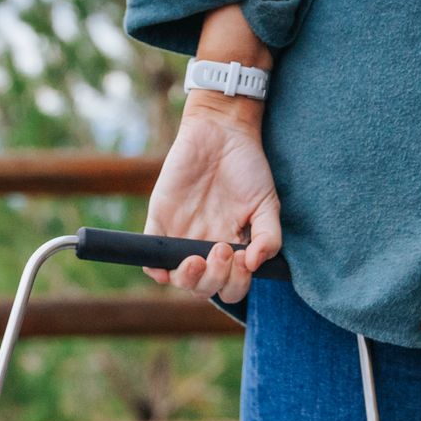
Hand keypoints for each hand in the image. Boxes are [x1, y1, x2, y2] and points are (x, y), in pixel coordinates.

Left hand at [144, 93, 280, 306]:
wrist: (220, 133)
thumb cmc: (248, 168)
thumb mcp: (266, 203)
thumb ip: (268, 237)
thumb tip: (254, 264)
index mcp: (232, 249)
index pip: (231, 286)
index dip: (235, 283)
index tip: (240, 258)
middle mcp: (206, 249)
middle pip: (204, 287)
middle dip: (213, 279)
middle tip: (221, 249)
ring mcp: (181, 237)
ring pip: (177, 278)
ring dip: (187, 278)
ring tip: (196, 259)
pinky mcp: (159, 222)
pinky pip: (151, 254)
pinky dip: (154, 268)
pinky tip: (162, 268)